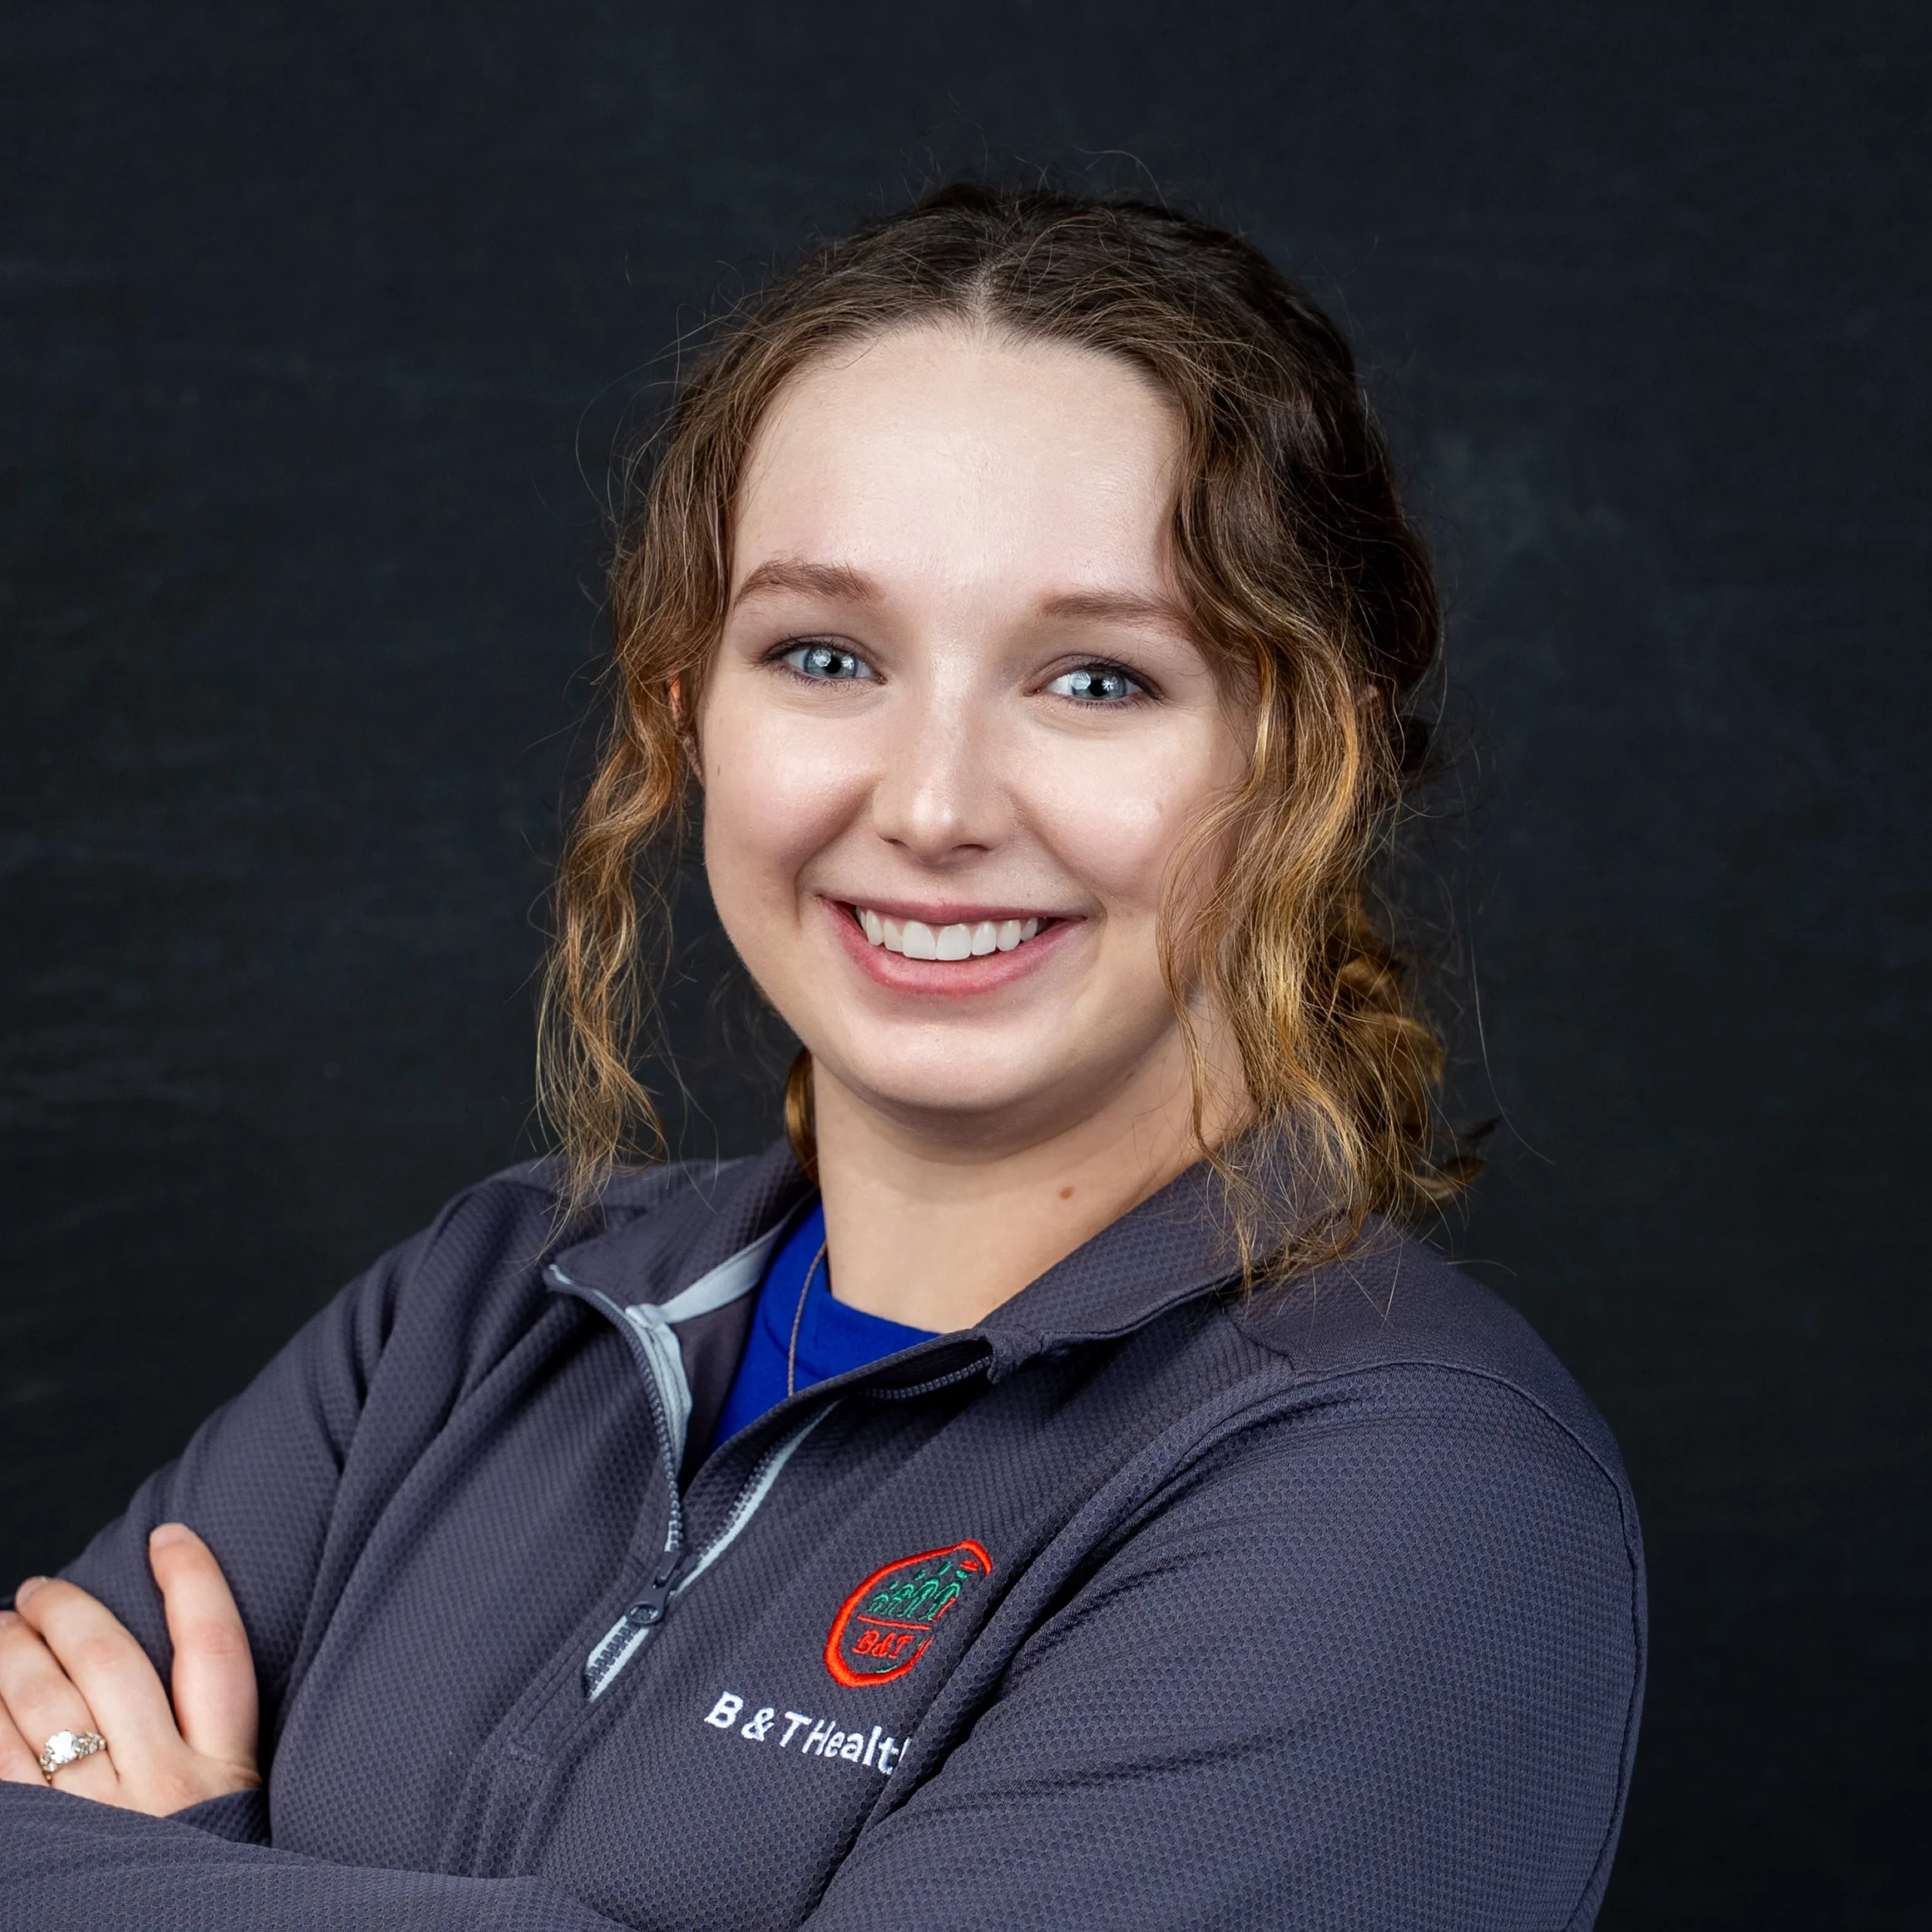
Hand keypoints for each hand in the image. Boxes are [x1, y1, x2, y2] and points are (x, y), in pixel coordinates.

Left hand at [0, 1522, 259, 1814]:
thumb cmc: (199, 1882)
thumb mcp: (232, 1816)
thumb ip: (211, 1750)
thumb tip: (154, 1672)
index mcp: (226, 1771)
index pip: (214, 1646)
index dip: (193, 1579)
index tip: (169, 1535)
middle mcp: (166, 1785)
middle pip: (110, 1664)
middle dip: (68, 1613)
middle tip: (39, 1589)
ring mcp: (100, 1817)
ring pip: (44, 1706)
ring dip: (12, 1655)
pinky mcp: (45, 1843)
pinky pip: (1, 1763)